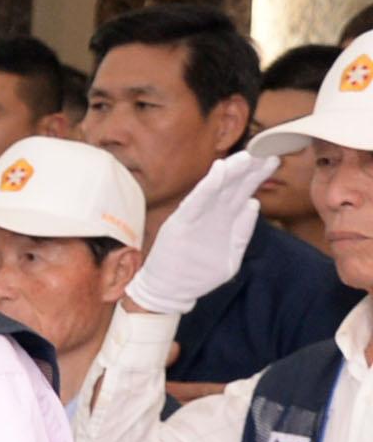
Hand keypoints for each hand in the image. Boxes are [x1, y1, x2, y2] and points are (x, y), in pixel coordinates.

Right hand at [127, 149, 280, 314]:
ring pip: (218, 189)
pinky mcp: (182, 223)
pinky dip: (208, 186)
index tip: (273, 159)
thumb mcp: (230, 256)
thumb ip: (242, 232)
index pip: (243, 192)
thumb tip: (253, 205)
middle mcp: (212, 215)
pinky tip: (219, 170)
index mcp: (224, 221)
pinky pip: (198, 201)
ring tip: (246, 157)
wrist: (169, 290)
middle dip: (250, 169)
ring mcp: (197, 218)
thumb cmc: (198, 274)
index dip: (257, 176)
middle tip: (267, 151)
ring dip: (232, 172)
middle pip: (234, 187)